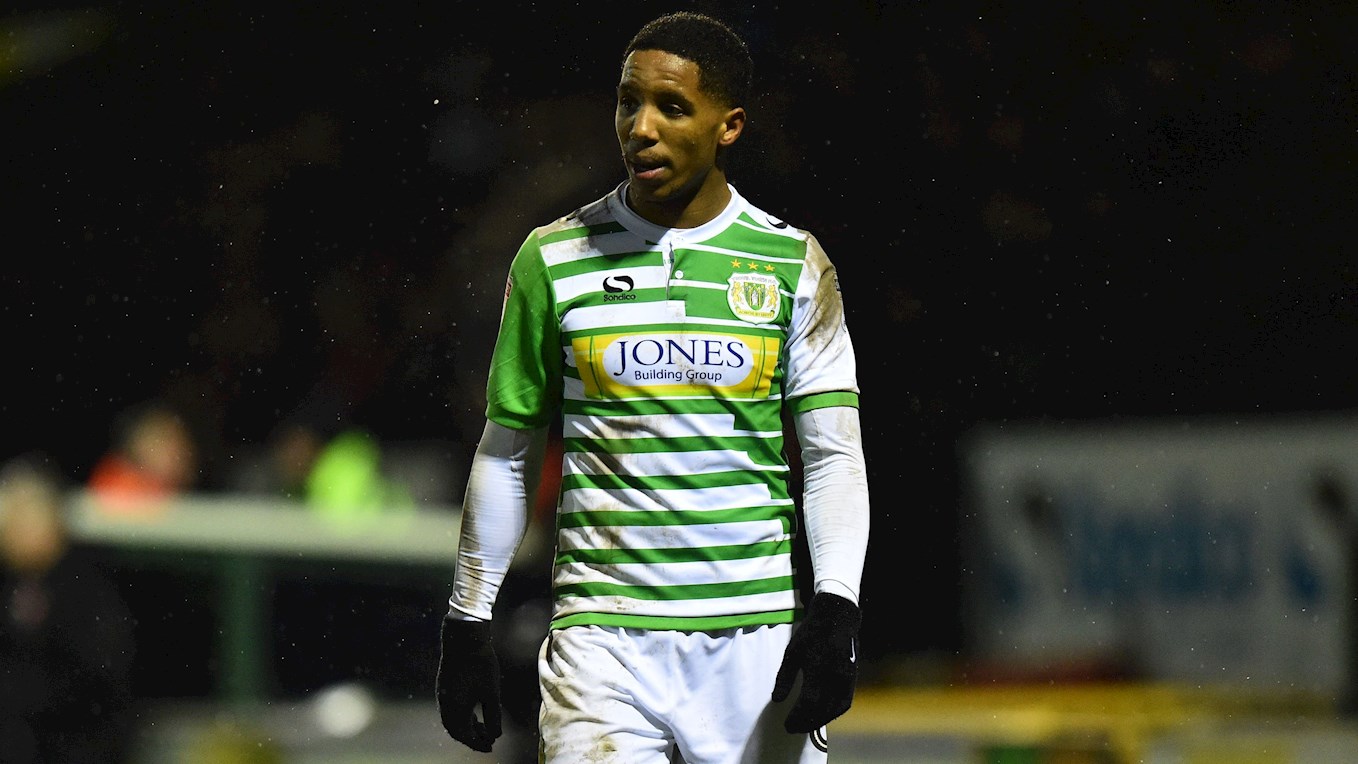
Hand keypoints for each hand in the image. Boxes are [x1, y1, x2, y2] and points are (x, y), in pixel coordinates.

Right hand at [436, 616, 501, 751]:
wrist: (464, 638)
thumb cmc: (481, 665)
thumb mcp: (492, 693)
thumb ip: (493, 716)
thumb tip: (496, 735)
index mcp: (454, 709)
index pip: (464, 736)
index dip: (477, 744)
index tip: (491, 747)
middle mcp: (444, 705)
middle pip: (456, 730)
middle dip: (472, 738)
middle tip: (488, 742)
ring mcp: (443, 695)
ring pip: (453, 720)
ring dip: (467, 727)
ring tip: (484, 730)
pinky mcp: (445, 687)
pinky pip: (451, 709)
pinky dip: (463, 716)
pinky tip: (475, 714)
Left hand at [770, 592, 860, 732]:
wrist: (838, 618)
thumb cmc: (812, 634)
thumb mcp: (792, 652)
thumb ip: (784, 677)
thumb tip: (777, 700)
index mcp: (818, 669)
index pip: (808, 703)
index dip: (797, 718)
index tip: (787, 725)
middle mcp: (835, 677)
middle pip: (822, 710)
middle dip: (807, 723)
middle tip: (794, 728)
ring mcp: (847, 679)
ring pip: (835, 709)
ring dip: (820, 721)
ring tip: (806, 725)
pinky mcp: (853, 679)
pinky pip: (844, 703)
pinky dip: (833, 713)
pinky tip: (822, 715)